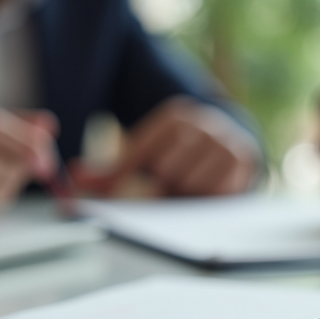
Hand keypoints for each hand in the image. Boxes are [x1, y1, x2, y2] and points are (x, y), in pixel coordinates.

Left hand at [71, 97, 259, 196]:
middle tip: (156, 201)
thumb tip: (76, 178)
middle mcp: (201, 124)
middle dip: (156, 192)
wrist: (237, 147)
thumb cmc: (184, 158)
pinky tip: (204, 199)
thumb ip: (113, 169)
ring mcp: (224, 141)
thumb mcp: (151, 155)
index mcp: (174, 117)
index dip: (122, 176)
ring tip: (183, 198)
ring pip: (191, 185)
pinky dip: (206, 201)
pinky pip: (217, 192)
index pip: (141, 150)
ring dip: (183, 198)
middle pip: (165, 172)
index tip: (108, 194)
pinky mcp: (244, 161)